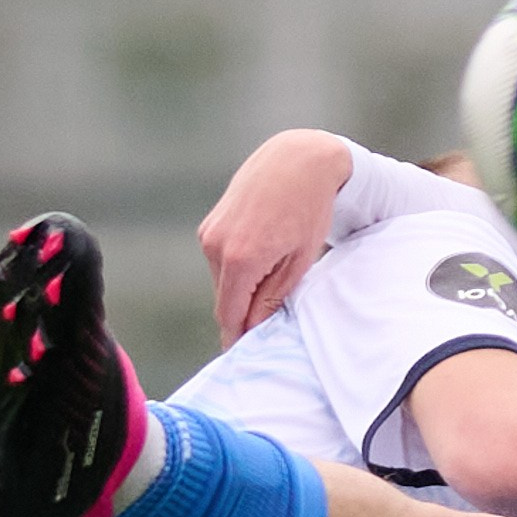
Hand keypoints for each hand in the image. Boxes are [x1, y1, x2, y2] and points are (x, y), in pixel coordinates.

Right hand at [198, 130, 351, 346]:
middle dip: (243, 314)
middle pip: (225, 301)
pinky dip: (237, 270)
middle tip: (268, 324)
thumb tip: (252, 328)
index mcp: (240, 260)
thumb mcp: (299, 261)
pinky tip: (262, 257)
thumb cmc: (308, 209)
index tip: (244, 356)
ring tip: (273, 279)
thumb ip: (272, 298)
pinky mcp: (210, 225)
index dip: (237, 339)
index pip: (230, 316)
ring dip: (241, 290)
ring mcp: (209, 233)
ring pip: (222, 282)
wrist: (296, 160)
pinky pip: (220, 262)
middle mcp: (216, 247)